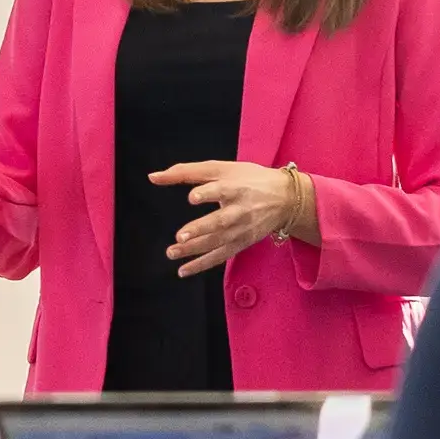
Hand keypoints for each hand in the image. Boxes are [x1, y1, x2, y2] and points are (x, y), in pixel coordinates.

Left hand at [152, 159, 315, 270]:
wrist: (286, 198)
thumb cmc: (249, 179)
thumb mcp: (221, 168)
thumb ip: (186, 172)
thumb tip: (152, 177)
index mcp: (235, 187)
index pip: (221, 190)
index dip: (208, 193)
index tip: (192, 197)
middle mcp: (240, 210)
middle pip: (220, 221)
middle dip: (201, 229)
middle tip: (180, 236)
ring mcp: (242, 229)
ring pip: (217, 242)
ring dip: (195, 250)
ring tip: (172, 252)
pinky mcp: (242, 243)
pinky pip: (220, 256)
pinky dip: (202, 264)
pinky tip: (183, 270)